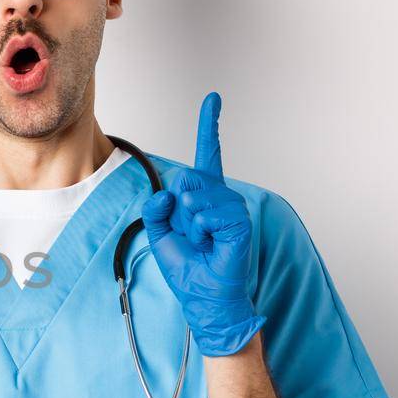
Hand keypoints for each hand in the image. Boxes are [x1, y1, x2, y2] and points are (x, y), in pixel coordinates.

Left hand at [142, 91, 266, 357]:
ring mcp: (233, 211)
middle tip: (188, 229)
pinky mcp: (241, 226)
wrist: (204, 298)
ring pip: (202, 194)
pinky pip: (217, 212)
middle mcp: (221, 200)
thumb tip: (169, 191)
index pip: (207, 155)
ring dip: (191, 216)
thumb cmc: (187, 269)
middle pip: (192, 177)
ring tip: (198, 235)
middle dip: (180, 203)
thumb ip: (156, 209)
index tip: (213, 98)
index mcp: (202, 199)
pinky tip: (206, 235)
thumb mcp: (159, 235)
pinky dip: (205, 223)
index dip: (209, 126)